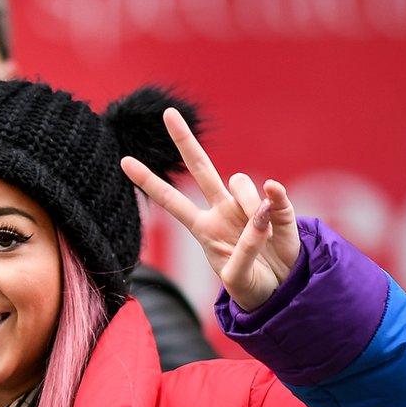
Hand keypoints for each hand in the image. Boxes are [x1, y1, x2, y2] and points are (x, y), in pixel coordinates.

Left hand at [120, 108, 300, 309]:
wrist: (282, 294)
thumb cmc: (250, 287)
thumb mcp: (237, 277)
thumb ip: (246, 247)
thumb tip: (261, 210)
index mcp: (204, 228)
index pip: (172, 201)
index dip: (149, 182)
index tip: (124, 161)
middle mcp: (223, 210)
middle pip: (200, 167)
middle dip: (184, 140)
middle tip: (168, 112)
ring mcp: (249, 207)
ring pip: (240, 182)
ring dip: (246, 201)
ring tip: (262, 234)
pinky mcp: (278, 211)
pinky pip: (273, 195)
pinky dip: (274, 195)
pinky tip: (272, 194)